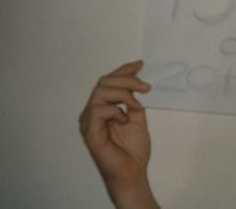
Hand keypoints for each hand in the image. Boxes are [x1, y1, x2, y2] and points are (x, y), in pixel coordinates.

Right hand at [79, 60, 157, 207]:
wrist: (132, 171)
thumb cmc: (133, 149)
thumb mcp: (138, 118)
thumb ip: (133, 101)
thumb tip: (137, 84)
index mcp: (103, 108)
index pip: (108, 82)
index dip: (123, 71)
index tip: (140, 64)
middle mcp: (93, 112)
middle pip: (104, 82)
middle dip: (127, 79)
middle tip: (146, 87)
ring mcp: (89, 121)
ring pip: (101, 92)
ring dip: (123, 93)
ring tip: (137, 105)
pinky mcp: (89, 131)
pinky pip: (99, 109)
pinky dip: (115, 110)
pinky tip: (124, 119)